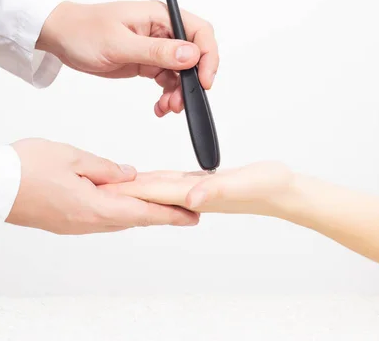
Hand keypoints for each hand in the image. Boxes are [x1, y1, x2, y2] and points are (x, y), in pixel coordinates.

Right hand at [5, 138, 198, 233]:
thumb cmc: (26, 167)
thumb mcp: (72, 158)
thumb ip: (105, 169)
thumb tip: (128, 174)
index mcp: (93, 208)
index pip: (141, 212)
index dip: (170, 214)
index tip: (193, 216)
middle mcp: (86, 223)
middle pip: (132, 219)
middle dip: (160, 214)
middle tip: (184, 208)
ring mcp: (74, 225)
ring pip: (116, 219)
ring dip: (139, 211)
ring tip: (159, 201)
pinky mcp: (63, 221)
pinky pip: (99, 217)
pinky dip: (118, 209)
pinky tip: (122, 199)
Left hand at [36, 0, 218, 116]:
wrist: (61, 37)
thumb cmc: (83, 31)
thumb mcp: (120, 43)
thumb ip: (157, 50)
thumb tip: (191, 54)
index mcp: (159, 16)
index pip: (199, 32)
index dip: (208, 56)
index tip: (204, 80)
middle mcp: (162, 30)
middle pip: (194, 55)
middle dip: (192, 80)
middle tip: (180, 101)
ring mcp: (155, 47)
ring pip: (181, 72)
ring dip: (179, 92)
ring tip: (167, 107)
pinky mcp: (147, 61)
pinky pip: (167, 80)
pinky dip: (167, 94)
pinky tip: (160, 106)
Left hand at [100, 162, 297, 216]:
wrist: (285, 191)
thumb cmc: (269, 187)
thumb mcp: (244, 183)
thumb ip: (215, 190)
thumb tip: (189, 199)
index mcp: (194, 194)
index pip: (152, 194)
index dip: (126, 194)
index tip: (100, 195)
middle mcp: (190, 194)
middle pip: (148, 193)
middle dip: (121, 193)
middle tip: (93, 191)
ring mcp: (196, 189)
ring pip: (157, 187)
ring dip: (134, 189)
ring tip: (111, 187)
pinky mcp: (203, 182)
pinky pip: (171, 180)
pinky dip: (154, 180)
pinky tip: (147, 178)